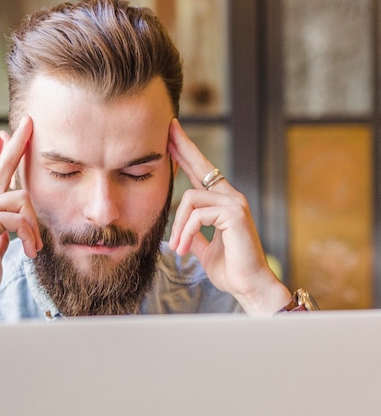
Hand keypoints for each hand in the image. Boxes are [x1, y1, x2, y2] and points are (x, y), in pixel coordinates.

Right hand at [0, 117, 41, 349]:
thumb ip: (3, 230)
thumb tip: (13, 226)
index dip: (6, 151)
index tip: (12, 130)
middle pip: (2, 167)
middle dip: (18, 145)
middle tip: (30, 123)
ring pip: (22, 199)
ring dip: (34, 226)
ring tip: (34, 248)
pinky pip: (19, 219)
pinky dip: (30, 236)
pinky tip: (30, 252)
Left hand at [167, 118, 290, 313]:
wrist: (249, 286)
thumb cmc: (230, 269)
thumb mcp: (206, 248)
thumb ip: (195, 235)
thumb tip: (181, 232)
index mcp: (222, 203)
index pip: (201, 172)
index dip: (186, 153)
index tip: (172, 136)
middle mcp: (230, 197)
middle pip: (201, 165)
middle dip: (182, 147)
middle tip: (168, 129)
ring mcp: (234, 203)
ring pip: (190, 199)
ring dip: (178, 227)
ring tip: (178, 248)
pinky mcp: (234, 214)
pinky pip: (197, 215)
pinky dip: (186, 233)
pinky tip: (184, 249)